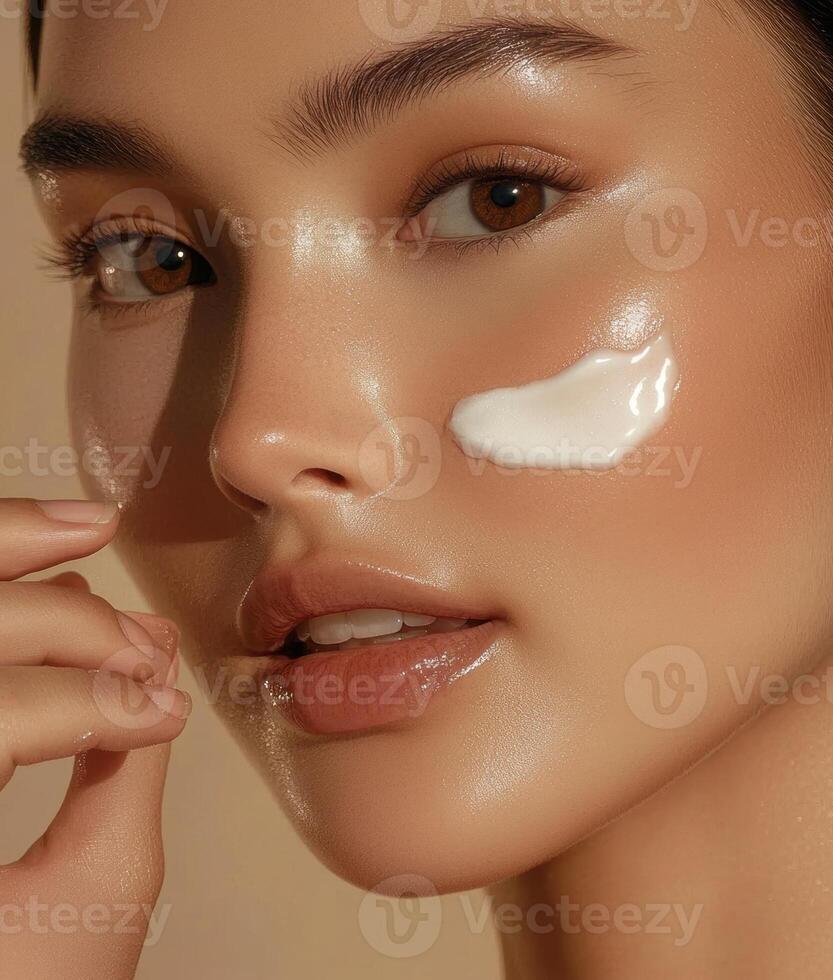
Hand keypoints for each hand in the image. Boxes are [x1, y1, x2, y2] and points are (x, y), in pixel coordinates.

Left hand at [0, 498, 191, 978]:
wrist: (0, 962)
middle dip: (69, 629)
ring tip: (94, 526)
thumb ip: (120, 785)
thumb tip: (149, 686)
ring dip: (13, 546)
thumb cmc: (19, 979)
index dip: (90, 703)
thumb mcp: (81, 909)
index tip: (161, 716)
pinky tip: (44, 549)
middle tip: (142, 654)